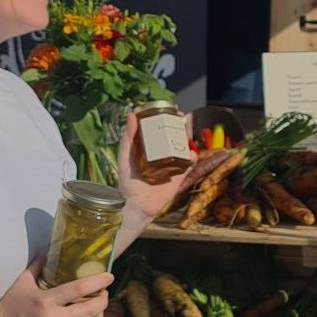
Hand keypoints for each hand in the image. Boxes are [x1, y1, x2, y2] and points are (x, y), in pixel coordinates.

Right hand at [0, 257, 112, 316]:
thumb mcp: (22, 283)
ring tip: (99, 311)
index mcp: (45, 301)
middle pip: (89, 310)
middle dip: (103, 301)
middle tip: (104, 295)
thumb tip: (50, 250)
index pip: (79, 289)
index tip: (109, 277)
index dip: (98, 282)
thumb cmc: (10, 307)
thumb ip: (38, 266)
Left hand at [116, 109, 207, 223]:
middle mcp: (160, 156)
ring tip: (186, 135)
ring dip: (187, 140)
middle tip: (182, 120)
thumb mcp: (125, 156)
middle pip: (172, 137)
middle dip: (178, 128)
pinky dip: (191, 157)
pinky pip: (188, 164)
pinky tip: (190, 154)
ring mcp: (171, 166)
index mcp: (147, 149)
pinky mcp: (179, 177)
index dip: (165, 120)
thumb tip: (132, 114)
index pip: (158, 130)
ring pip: (183, 149)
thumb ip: (128, 137)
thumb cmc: (127, 181)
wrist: (137, 205)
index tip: (170, 110)